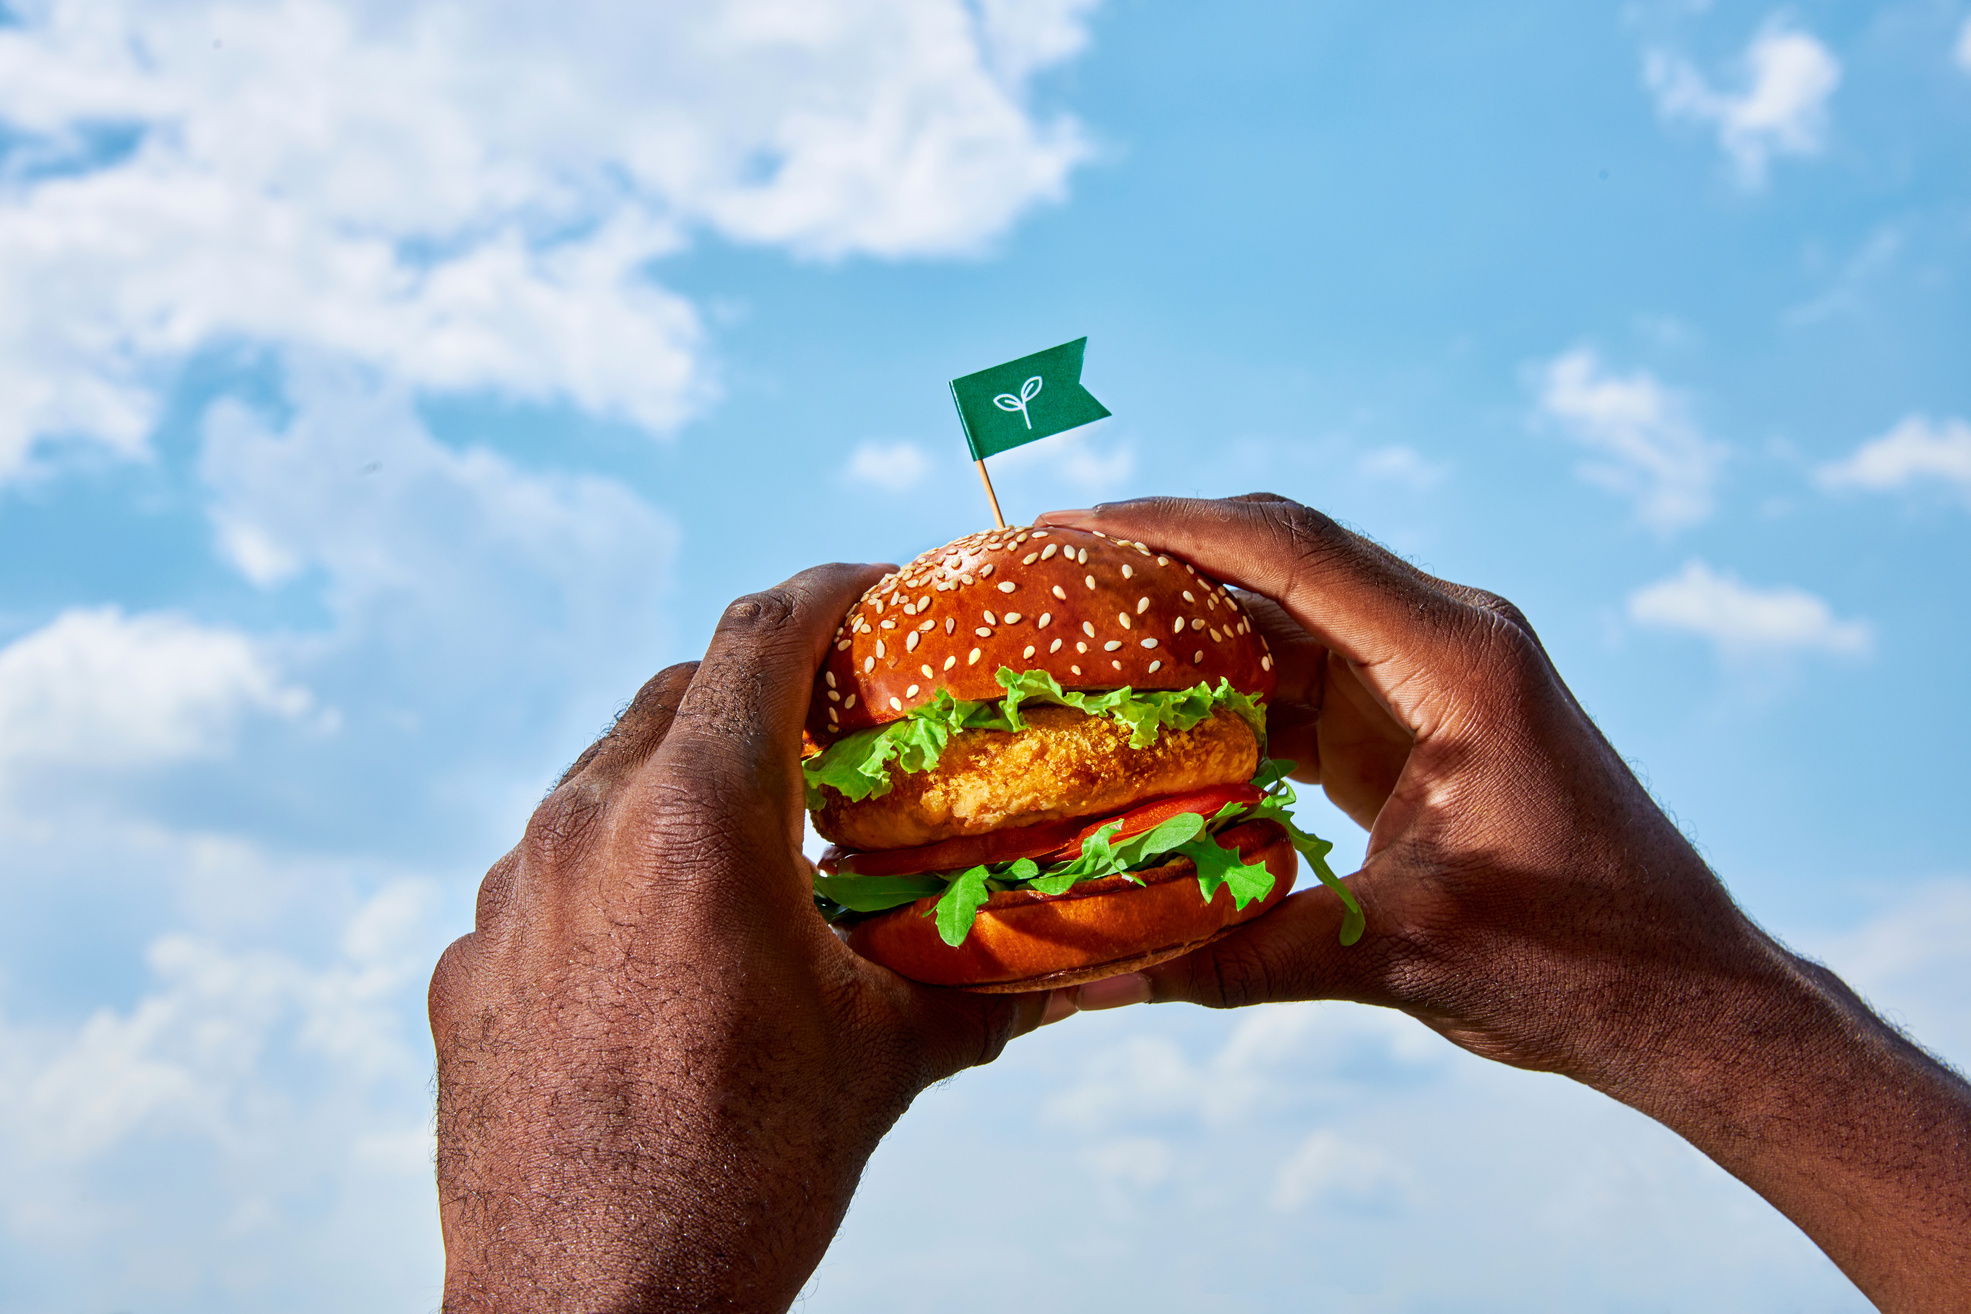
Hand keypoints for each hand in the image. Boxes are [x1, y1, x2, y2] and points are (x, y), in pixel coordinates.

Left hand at [428, 565, 1047, 1312]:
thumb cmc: (745, 1184)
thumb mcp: (886, 1065)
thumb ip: (991, 985)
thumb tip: (1095, 963)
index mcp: (697, 824)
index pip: (762, 633)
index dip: (831, 590)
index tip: (879, 592)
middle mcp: (584, 829)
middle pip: (681, 688)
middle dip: (765, 685)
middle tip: (837, 723)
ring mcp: (509, 894)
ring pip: (603, 772)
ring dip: (684, 770)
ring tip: (755, 833)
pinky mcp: (469, 960)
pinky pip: (548, 866)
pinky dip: (616, 862)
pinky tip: (665, 938)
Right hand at [1039, 495, 1970, 1310]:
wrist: (1680, 993)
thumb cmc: (1578, 960)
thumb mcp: (1396, 952)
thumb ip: (1243, 954)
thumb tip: (1096, 981)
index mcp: (1455, 658)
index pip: (1291, 553)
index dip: (1174, 528)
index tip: (1075, 524)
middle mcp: (1446, 641)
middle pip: (1284, 560)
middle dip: (1166, 558)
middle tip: (1052, 567)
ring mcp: (1434, 680)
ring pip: (1290, 617)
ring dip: (1193, 622)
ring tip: (1081, 630)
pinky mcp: (1422, 725)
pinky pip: (1309, 678)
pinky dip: (1232, 687)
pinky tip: (1156, 712)